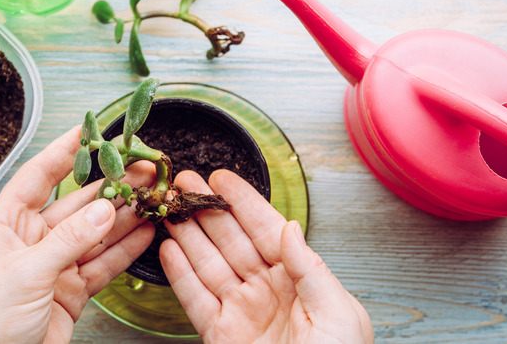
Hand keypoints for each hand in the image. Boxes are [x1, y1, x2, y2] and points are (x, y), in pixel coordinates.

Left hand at [0, 127, 155, 343]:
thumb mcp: (26, 273)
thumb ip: (69, 240)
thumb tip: (104, 210)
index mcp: (5, 225)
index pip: (38, 177)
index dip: (63, 152)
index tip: (88, 130)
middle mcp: (31, 241)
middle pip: (76, 203)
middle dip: (109, 185)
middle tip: (140, 167)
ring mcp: (54, 265)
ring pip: (95, 232)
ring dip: (123, 216)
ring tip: (151, 195)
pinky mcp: (71, 290)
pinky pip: (103, 262)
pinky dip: (125, 248)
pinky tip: (144, 231)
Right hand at [160, 170, 372, 343]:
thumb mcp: (339, 313)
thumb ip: (310, 268)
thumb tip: (290, 228)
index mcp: (299, 278)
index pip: (266, 229)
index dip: (242, 202)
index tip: (221, 178)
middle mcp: (266, 288)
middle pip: (230, 239)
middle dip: (205, 209)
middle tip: (183, 181)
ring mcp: (240, 310)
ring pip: (207, 263)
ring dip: (187, 233)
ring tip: (168, 208)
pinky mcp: (218, 334)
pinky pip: (194, 298)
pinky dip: (179, 273)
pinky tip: (168, 249)